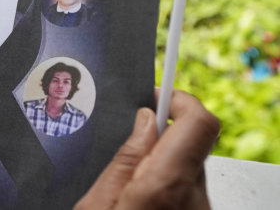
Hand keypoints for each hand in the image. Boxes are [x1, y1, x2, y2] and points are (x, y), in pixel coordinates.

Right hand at [75, 89, 219, 209]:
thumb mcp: (95, 205)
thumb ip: (124, 161)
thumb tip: (145, 120)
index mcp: (167, 187)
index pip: (198, 122)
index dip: (178, 99)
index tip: (157, 96)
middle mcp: (195, 199)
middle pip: (190, 143)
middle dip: (160, 138)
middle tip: (129, 147)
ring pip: (188, 167)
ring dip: (161, 164)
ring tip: (129, 186)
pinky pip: (188, 189)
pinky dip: (166, 185)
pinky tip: (141, 201)